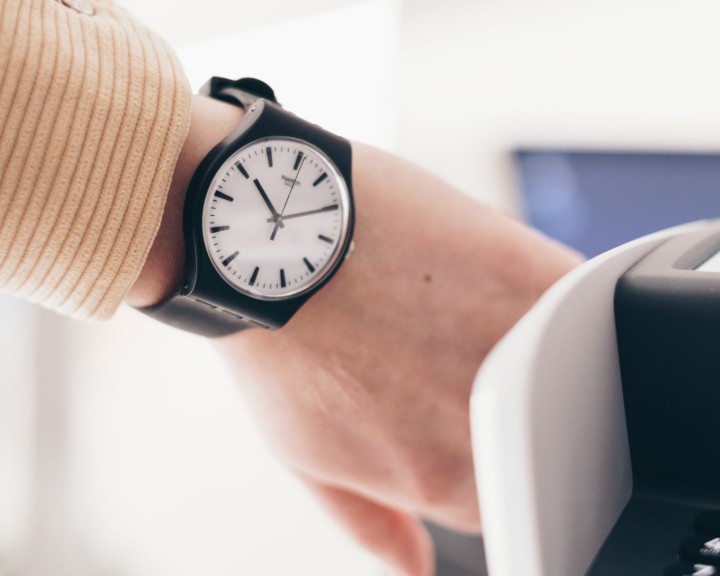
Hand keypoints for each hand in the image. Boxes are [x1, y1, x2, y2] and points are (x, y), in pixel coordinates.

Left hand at [215, 143, 581, 574]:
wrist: (278, 239)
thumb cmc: (282, 340)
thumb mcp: (308, 453)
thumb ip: (373, 522)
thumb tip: (416, 570)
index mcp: (444, 480)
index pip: (498, 493)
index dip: (470, 445)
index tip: (444, 409)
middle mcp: (497, 424)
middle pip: (534, 437)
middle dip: (495, 401)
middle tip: (440, 351)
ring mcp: (527, 349)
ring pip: (562, 371)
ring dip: (526, 349)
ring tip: (453, 308)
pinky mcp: (538, 276)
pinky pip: (577, 303)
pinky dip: (545, 299)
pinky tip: (476, 278)